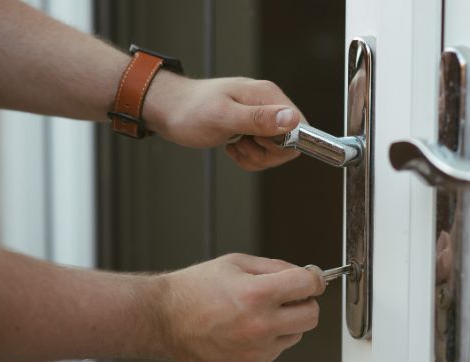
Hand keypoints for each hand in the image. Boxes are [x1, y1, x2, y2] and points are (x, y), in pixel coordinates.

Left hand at [143, 72, 301, 170]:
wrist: (169, 110)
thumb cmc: (190, 111)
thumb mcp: (223, 117)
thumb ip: (258, 119)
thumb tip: (292, 120)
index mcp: (268, 96)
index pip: (300, 127)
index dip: (283, 144)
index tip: (257, 143)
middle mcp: (268, 104)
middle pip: (290, 142)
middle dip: (266, 154)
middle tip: (241, 145)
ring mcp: (261, 116)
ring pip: (276, 151)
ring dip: (255, 157)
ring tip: (234, 145)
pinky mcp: (252, 128)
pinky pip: (263, 152)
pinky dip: (248, 157)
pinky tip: (232, 147)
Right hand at [145, 254, 324, 361]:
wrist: (163, 319)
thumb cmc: (194, 289)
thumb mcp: (236, 262)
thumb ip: (275, 267)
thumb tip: (304, 274)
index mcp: (257, 294)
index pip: (309, 285)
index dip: (313, 278)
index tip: (310, 278)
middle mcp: (260, 325)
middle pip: (312, 316)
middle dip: (304, 302)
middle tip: (289, 295)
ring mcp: (255, 350)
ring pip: (296, 335)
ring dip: (287, 322)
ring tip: (258, 311)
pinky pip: (276, 350)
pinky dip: (270, 338)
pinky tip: (247, 327)